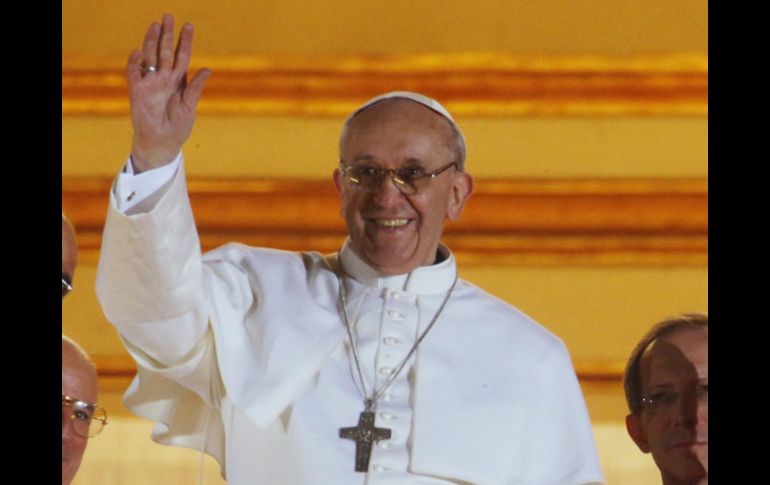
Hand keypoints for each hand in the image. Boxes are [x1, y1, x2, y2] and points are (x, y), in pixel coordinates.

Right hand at [127, 14, 210, 171]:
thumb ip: (196, 88)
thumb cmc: (178, 126)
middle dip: (167, 34)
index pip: (182, 56)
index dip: (185, 41)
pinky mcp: (137, 92)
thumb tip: (207, 69)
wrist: (163, 142)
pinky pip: (134, 74)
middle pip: (165, 52)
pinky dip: (135, 63)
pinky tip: (139, 52)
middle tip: (169, 17)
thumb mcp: (190, 106)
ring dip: (151, 42)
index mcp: (178, 81)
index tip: (189, 26)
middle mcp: (164, 78)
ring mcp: (150, 83)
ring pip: (150, 57)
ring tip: (155, 25)